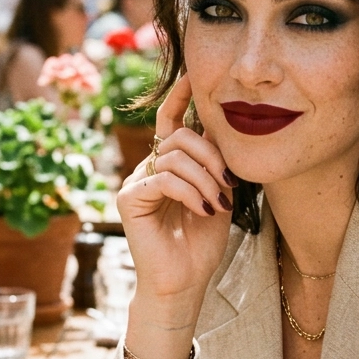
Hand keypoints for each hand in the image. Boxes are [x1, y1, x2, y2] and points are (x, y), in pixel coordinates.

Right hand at [117, 73, 234, 305]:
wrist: (185, 282)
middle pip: (181, 137)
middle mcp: (149, 168)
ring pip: (175, 156)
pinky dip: (190, 192)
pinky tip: (203, 210)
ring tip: (217, 203)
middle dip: (212, 156)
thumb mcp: (217, 193)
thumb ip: (215, 162)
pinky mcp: (130, 199)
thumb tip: (222, 126)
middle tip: (228, 183)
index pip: (171, 121)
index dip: (180, 96)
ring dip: (206, 179)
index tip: (193, 75)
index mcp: (169, 164)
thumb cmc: (201, 242)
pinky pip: (163, 178)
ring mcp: (136, 182)